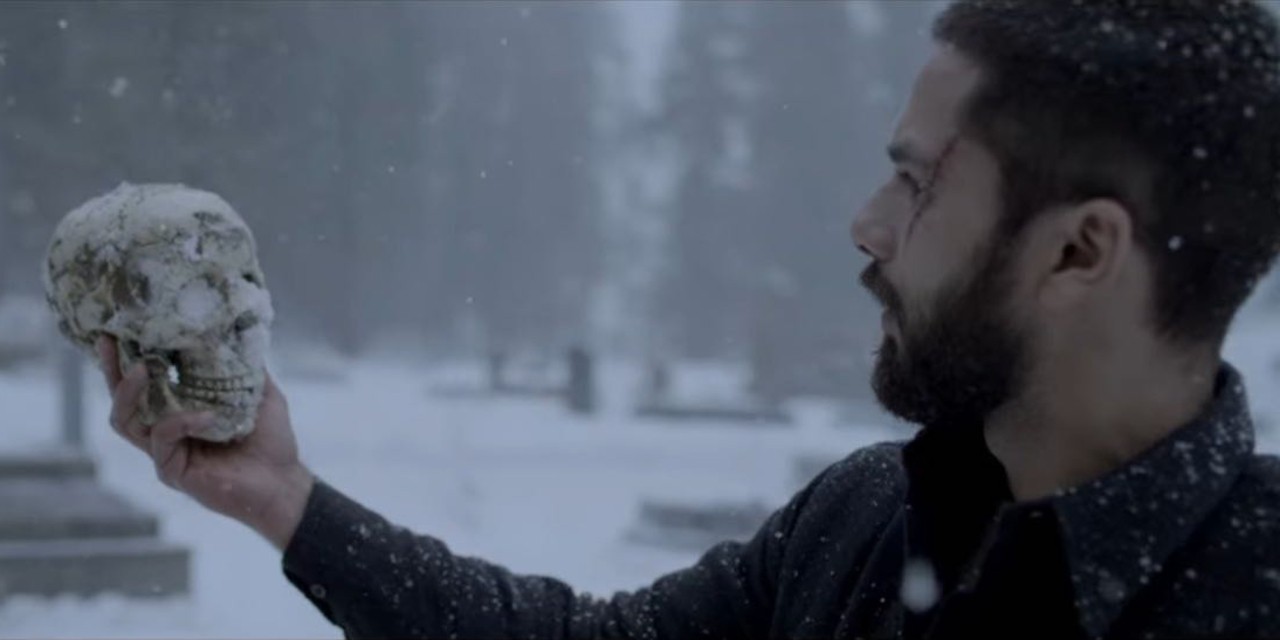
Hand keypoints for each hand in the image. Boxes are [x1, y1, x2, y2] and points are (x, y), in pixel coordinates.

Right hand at [98, 336, 313, 549]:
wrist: (283, 481)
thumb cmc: (272, 441)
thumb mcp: (261, 394)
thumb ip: (246, 368)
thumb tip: (240, 330)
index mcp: (181, 413)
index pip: (145, 385)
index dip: (129, 360)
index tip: (120, 331)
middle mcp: (166, 433)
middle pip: (123, 402)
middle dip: (112, 371)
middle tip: (109, 342)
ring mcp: (166, 453)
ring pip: (126, 422)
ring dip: (129, 393)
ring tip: (140, 369)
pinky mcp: (172, 471)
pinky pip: (162, 440)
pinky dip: (181, 421)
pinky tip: (207, 415)